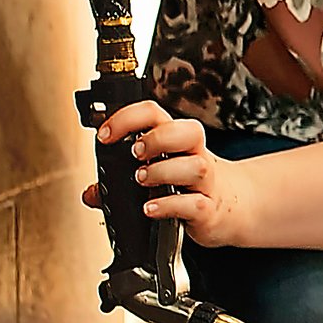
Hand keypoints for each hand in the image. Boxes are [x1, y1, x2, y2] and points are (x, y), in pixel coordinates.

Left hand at [84, 102, 257, 246]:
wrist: (230, 207)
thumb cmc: (190, 186)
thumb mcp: (159, 175)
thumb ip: (121, 182)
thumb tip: (91, 193)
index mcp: (177, 140)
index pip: (155, 114)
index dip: (128, 118)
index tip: (104, 135)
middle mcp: (195, 156)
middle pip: (188, 131)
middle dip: (157, 138)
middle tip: (135, 152)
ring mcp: (205, 182)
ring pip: (195, 167)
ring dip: (162, 171)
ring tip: (141, 179)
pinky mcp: (208, 208)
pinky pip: (194, 203)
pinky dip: (168, 205)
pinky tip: (149, 208)